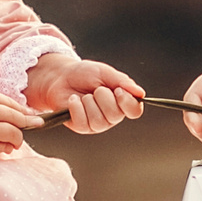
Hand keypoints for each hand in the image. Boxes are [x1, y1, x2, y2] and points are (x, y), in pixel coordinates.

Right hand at [0, 91, 34, 168]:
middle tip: (34, 126)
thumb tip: (19, 115)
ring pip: (12, 131)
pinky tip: (3, 149)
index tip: (32, 115)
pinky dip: (6, 148)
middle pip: (13, 115)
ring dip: (17, 139)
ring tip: (14, 143)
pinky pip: (2, 146)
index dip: (21, 109)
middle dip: (27, 122)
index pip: (6, 101)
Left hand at [24, 55, 146, 133]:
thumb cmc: (84, 74)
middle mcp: (111, 115)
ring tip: (84, 95)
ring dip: (89, 102)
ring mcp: (96, 123)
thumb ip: (123, 82)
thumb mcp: (105, 73)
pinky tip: (73, 100)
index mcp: (121, 102)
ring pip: (98, 120)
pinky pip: (83, 122)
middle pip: (115, 115)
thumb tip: (140, 93)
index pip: (134, 110)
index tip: (118, 90)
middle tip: (96, 89)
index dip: (128, 102)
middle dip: (103, 97)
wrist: (61, 77)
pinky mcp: (81, 127)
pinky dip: (76, 107)